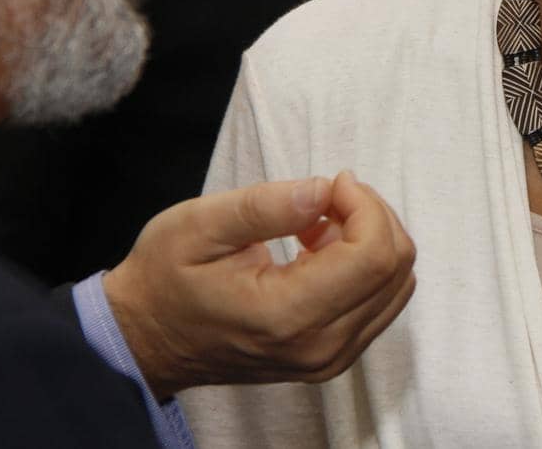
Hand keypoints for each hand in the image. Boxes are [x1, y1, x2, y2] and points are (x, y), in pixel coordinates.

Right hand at [103, 170, 415, 399]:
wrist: (144, 339)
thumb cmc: (165, 279)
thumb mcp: (199, 226)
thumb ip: (266, 206)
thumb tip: (325, 190)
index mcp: (288, 316)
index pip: (374, 256)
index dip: (366, 205)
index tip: (332, 183)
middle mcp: (320, 347)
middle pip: (396, 269)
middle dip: (372, 216)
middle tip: (325, 197)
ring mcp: (330, 358)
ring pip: (397, 285)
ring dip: (370, 240)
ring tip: (316, 226)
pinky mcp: (332, 356)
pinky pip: (380, 301)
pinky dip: (363, 265)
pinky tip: (318, 249)